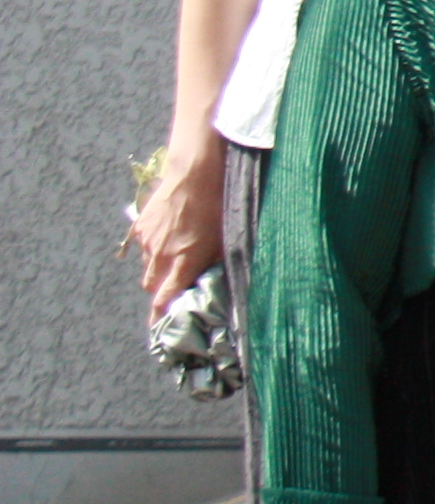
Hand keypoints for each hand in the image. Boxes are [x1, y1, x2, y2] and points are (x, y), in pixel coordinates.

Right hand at [129, 143, 222, 315]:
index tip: (160, 327)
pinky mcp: (141, 227)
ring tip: (175, 256)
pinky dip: (153, 249)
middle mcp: (160, 257)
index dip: (161, 316)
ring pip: (147, 266)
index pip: (163, 300)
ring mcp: (147, 242)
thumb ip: (217, 267)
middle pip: (151, 287)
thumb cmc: (217, 209)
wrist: (194, 176)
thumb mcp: (225, 242)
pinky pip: (144, 247)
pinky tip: (170, 237)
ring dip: (158, 269)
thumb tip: (218, 284)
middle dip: (160, 291)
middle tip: (174, 286)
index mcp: (182, 264)